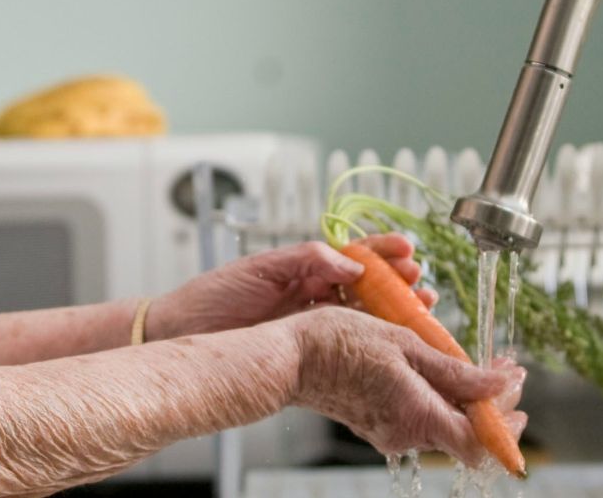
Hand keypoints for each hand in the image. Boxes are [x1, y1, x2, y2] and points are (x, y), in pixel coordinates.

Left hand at [150, 234, 436, 340]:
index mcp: (301, 269)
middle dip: (398, 283)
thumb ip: (306, 260)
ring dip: (394, 312)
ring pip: (363, 317)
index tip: (407, 251)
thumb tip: (351, 262)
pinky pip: (346, 345)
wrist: (180, 336)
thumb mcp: (259, 269)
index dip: (381, 253)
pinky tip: (393, 342)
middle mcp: (311, 296)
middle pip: (367, 287)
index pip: (351, 255)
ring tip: (421, 308)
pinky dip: (372, 342)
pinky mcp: (306, 352)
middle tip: (422, 284)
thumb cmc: (210, 298)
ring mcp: (310, 325)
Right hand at [287, 306, 526, 463]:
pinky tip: (436, 369)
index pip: (480, 443)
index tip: (516, 388)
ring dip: (464, 397)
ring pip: (443, 423)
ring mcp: (390, 432)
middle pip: (465, 433)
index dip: (505, 423)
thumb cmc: (338, 343)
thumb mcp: (404, 344)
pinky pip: (419, 416)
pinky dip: (437, 396)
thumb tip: (498, 385)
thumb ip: (454, 371)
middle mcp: (406, 434)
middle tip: (502, 370)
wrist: (289, 357)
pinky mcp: (377, 424)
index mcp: (417, 415)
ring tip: (471, 363)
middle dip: (490, 403)